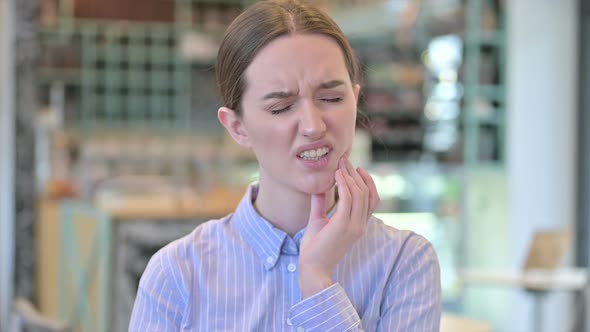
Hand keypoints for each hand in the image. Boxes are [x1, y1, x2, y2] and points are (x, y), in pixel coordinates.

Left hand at [298, 157, 379, 298]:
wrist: (312, 268)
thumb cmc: (314, 248)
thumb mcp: (318, 220)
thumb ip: (320, 204)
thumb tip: (318, 188)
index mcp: (358, 224)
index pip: (372, 198)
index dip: (367, 180)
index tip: (354, 167)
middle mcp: (360, 224)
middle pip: (367, 192)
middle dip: (357, 173)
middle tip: (345, 160)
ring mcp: (354, 225)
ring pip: (360, 193)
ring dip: (350, 176)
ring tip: (340, 165)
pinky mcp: (344, 225)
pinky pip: (349, 199)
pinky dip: (344, 184)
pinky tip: (336, 175)